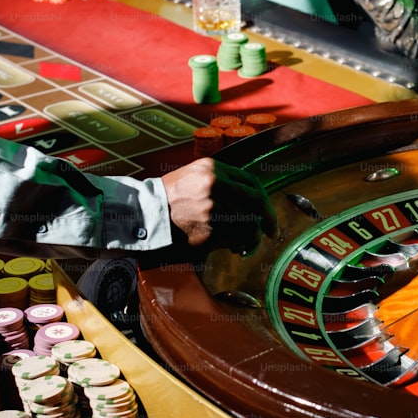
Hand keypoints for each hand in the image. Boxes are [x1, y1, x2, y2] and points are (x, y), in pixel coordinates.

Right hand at [160, 158, 277, 254]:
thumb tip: (247, 199)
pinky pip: (235, 239)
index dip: (263, 198)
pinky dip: (238, 246)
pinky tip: (233, 249)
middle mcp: (217, 185)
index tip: (267, 211)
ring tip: (245, 245)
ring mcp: (215, 207)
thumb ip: (219, 181)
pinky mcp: (210, 229)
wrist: (144, 214)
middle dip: (268, 219)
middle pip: (256, 201)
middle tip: (272, 231)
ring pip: (250, 223)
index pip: (251, 182)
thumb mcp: (192, 176)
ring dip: (252, 238)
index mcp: (213, 169)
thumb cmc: (168, 198)